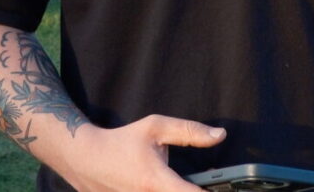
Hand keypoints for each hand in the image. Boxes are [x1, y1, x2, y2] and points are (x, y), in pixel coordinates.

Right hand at [60, 115, 225, 191]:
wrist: (86, 159)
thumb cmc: (121, 141)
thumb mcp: (155, 127)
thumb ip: (189, 132)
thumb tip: (220, 136)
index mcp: (156, 181)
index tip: (227, 189)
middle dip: (193, 191)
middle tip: (200, 182)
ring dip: (178, 191)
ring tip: (181, 182)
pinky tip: (163, 186)